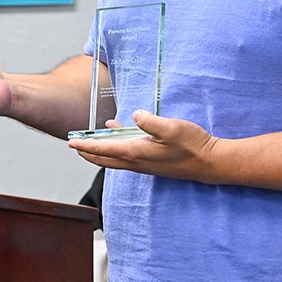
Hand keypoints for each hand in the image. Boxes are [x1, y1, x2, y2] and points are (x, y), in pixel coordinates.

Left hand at [68, 110, 221, 180]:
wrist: (211, 163)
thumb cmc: (192, 145)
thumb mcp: (171, 128)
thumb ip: (151, 122)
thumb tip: (134, 115)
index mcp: (136, 153)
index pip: (103, 149)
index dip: (85, 145)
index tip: (70, 142)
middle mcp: (137, 162)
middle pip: (104, 159)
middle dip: (87, 151)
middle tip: (74, 144)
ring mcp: (145, 165)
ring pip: (114, 160)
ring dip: (100, 152)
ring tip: (91, 142)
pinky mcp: (152, 164)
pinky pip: (127, 157)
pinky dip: (116, 149)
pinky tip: (121, 134)